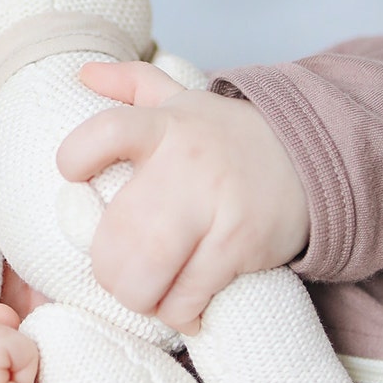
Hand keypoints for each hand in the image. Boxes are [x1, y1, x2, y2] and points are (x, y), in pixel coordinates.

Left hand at [56, 61, 308, 334]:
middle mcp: (188, 166)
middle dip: (106, 268)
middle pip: (121, 232)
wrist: (309, 157)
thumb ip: (132, 83)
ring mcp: (217, 208)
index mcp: (165, 127)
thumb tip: (84, 71)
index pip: (108, 132)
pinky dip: (176, 311)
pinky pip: (191, 294)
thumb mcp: (182, 100)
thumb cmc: (226, 137)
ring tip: (140, 295)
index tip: (73, 174)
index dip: (77, 156)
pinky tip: (178, 307)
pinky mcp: (241, 246)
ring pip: (150, 271)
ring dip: (136, 296)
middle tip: (112, 273)